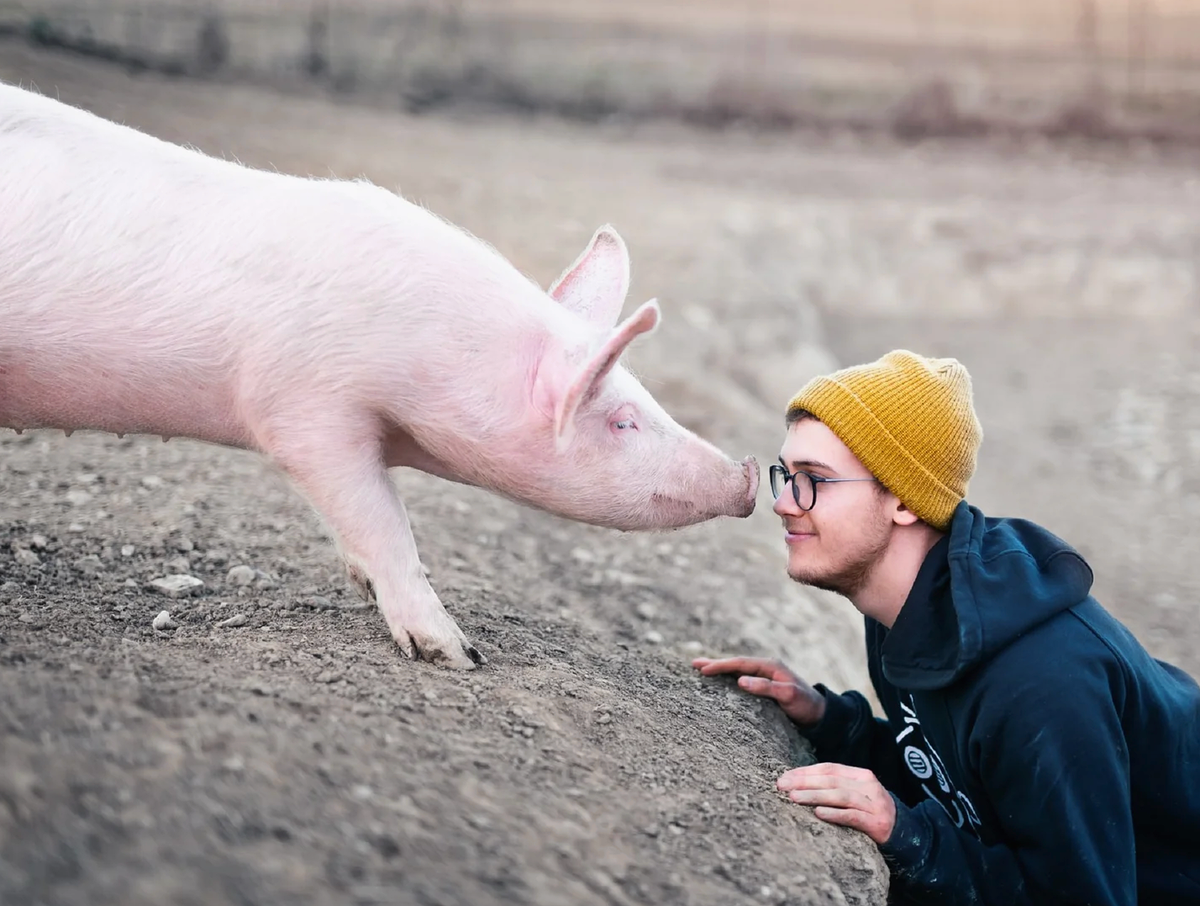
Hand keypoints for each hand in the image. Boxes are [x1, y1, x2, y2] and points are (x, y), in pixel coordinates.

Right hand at [691, 656, 825, 726]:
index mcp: (770, 666)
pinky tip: (720, 683)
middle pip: (736, 664)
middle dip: (715, 664)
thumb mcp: (788, 696)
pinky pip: (742, 679)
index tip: (703, 669)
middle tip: (694, 664)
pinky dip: (728, 679)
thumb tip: (740, 680)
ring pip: (738, 671)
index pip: (740, 663)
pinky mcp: (765, 687)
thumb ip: (766, 687)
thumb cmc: (806, 706)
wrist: (821, 716)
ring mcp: (765, 677)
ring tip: (701, 670)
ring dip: (720, 670)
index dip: (720, 665)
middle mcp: (766, 669)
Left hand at [776, 764, 896, 843]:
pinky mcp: (877, 823)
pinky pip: (853, 816)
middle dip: (804, 782)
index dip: (805, 771)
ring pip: (840, 796)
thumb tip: (796, 783)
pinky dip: (835, 814)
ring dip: (814, 796)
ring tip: (794, 797)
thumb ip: (834, 786)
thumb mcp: (855, 794)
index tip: (784, 777)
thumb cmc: (869, 812)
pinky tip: (818, 813)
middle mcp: (869, 786)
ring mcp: (874, 804)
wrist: (905, 833)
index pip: (829, 769)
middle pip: (832, 781)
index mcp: (860, 775)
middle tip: (782, 786)